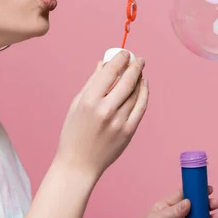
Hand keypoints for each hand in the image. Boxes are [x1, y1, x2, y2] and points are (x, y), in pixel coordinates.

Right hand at [55, 51, 148, 178]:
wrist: (79, 164)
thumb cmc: (73, 133)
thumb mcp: (76, 104)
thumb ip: (92, 83)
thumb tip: (104, 63)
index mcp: (89, 100)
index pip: (110, 72)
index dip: (120, 59)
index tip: (125, 53)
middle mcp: (106, 110)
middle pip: (127, 80)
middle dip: (135, 66)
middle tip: (139, 59)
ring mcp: (119, 122)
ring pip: (136, 93)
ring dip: (140, 78)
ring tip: (140, 71)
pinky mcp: (128, 132)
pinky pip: (141, 107)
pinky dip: (144, 94)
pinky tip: (143, 85)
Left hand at [132, 186, 217, 217]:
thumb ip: (171, 211)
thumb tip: (188, 202)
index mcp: (168, 206)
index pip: (184, 194)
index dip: (196, 189)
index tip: (207, 188)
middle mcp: (177, 215)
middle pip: (196, 206)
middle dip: (207, 204)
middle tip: (215, 203)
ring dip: (211, 217)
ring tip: (217, 217)